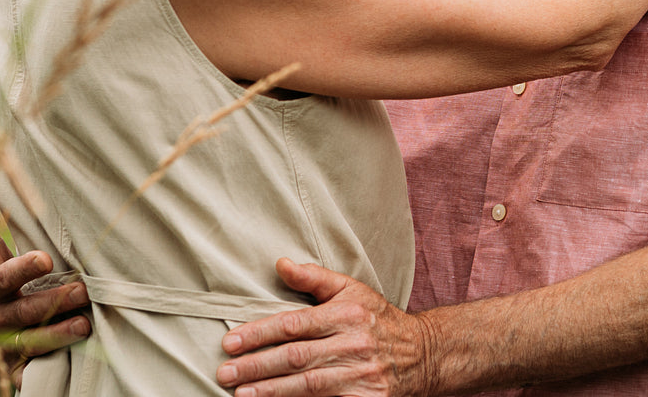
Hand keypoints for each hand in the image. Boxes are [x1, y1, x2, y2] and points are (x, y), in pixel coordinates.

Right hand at [0, 178, 90, 388]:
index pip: (1, 280)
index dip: (21, 270)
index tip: (45, 257)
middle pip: (22, 313)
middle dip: (52, 302)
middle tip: (81, 289)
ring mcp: (3, 346)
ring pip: (31, 342)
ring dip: (58, 334)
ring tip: (85, 323)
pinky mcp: (16, 365)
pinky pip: (34, 367)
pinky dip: (53, 362)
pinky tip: (77, 353)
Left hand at [217, 258, 433, 396]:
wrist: (421, 353)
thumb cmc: (378, 319)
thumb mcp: (351, 290)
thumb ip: (314, 278)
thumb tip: (280, 263)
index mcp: (346, 314)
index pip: (295, 324)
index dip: (260, 333)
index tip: (231, 341)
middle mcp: (353, 344)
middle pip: (296, 357)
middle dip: (257, 365)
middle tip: (225, 372)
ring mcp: (360, 376)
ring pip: (308, 385)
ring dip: (271, 391)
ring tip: (242, 393)